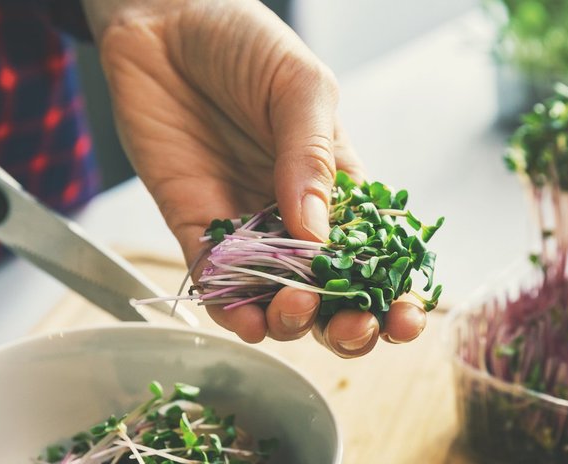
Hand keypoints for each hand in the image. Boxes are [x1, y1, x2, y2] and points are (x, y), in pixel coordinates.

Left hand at [84, 0, 425, 356]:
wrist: (162, 19)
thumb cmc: (243, 41)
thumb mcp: (301, 88)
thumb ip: (312, 158)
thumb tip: (319, 233)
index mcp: (339, 186)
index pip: (375, 255)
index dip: (394, 294)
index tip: (405, 319)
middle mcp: (296, 217)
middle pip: (331, 294)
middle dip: (348, 325)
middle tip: (353, 329)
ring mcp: (246, 228)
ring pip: (276, 301)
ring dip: (292, 322)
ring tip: (295, 310)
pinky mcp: (196, 228)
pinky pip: (215, 285)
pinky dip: (231, 311)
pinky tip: (247, 319)